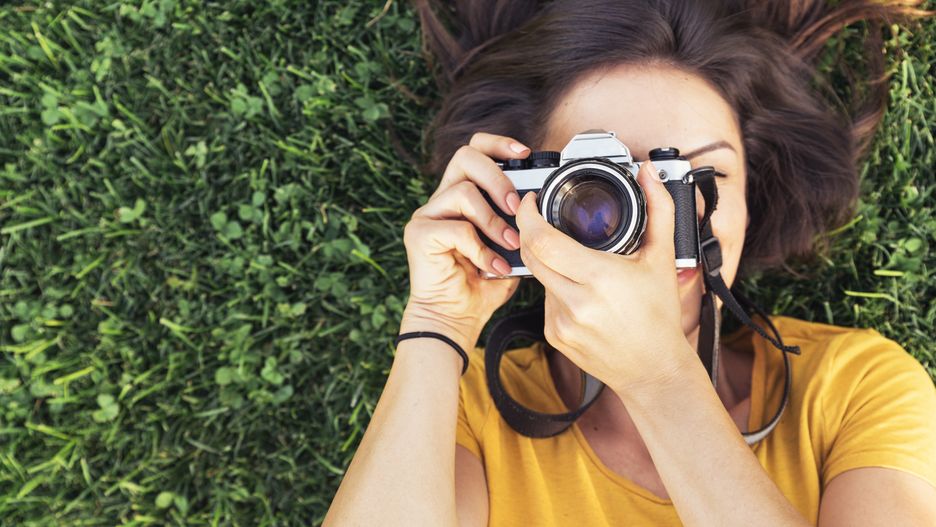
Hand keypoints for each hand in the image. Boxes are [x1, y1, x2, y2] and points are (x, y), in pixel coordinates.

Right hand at [400, 133, 527, 350]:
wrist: (456, 318)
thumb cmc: (482, 284)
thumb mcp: (511, 247)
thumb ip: (520, 222)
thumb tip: (540, 203)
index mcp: (463, 195)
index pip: (475, 150)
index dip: (499, 144)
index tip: (525, 153)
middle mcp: (442, 199)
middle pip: (466, 157)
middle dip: (498, 177)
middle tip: (515, 206)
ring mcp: (427, 215)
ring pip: (463, 191)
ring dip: (493, 221)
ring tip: (510, 245)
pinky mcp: (419, 234)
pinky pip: (456, 227)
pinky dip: (480, 248)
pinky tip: (491, 267)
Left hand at [515, 161, 694, 390]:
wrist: (654, 370)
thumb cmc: (660, 316)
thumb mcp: (662, 259)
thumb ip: (659, 210)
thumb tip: (649, 173)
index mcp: (598, 278)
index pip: (542, 240)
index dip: (528, 215)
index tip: (532, 201)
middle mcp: (575, 302)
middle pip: (531, 254)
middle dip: (530, 232)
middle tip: (541, 218)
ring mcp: (560, 323)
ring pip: (539, 277)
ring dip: (549, 262)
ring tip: (578, 263)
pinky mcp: (554, 336)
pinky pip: (545, 300)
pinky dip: (556, 288)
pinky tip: (581, 293)